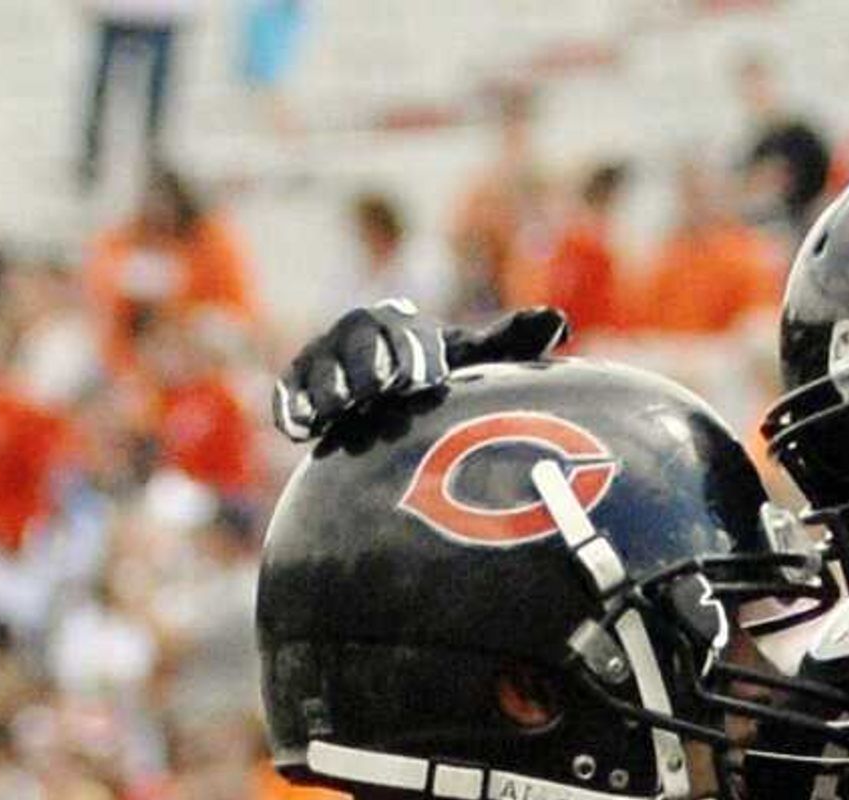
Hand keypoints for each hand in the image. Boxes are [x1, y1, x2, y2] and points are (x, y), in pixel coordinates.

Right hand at [272, 297, 567, 440]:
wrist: (392, 388)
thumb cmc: (439, 372)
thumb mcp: (473, 358)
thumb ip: (510, 339)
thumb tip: (559, 321)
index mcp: (399, 323)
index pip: (401, 336)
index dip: (407, 356)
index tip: (417, 379)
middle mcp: (356, 334)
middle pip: (354, 347)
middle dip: (362, 369)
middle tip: (372, 395)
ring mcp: (324, 360)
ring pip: (318, 368)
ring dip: (325, 388)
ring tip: (336, 412)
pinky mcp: (299, 387)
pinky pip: (290, 394)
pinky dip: (292, 407)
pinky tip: (301, 429)